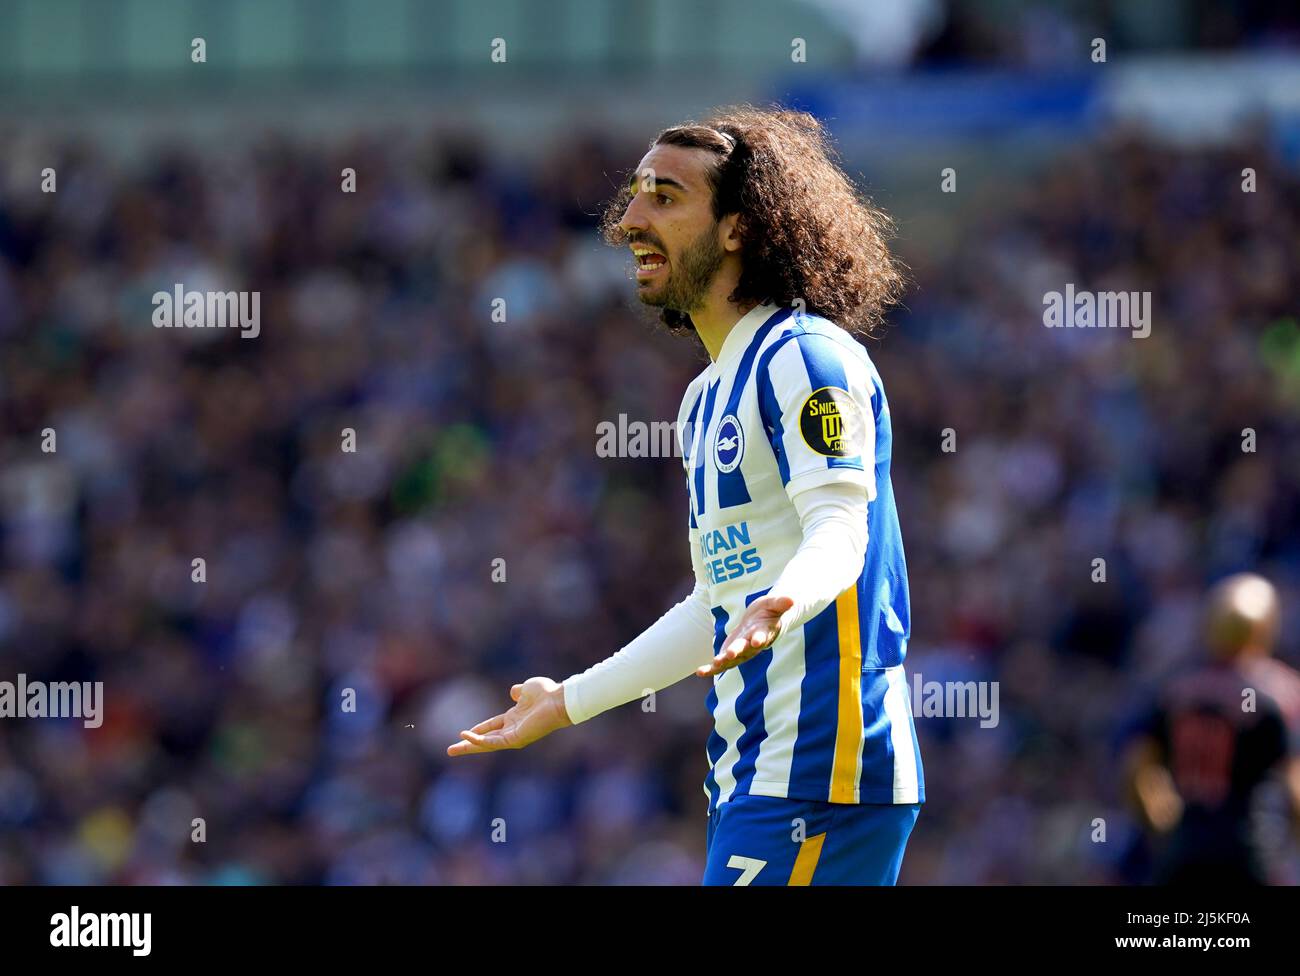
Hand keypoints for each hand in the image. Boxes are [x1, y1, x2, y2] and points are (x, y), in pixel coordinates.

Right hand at [446, 676, 572, 755]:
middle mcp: (513, 729)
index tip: (463, 733)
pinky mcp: (515, 739)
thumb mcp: (527, 689)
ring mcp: (514, 736)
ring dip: (469, 747)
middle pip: (486, 740)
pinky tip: (467, 737)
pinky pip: (493, 742)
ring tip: (452, 750)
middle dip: (469, 745)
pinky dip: (480, 740)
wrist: (558, 700)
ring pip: (486, 744)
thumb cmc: (547, 693)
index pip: (491, 726)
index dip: (478, 730)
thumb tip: (513, 692)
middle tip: (451, 751)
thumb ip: (518, 691)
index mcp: (514, 718)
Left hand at [696, 594, 794, 677]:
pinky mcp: (730, 654)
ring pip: (732, 660)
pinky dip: (710, 670)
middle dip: (737, 651)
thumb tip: (792, 599)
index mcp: (763, 632)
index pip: (762, 636)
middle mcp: (752, 645)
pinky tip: (699, 672)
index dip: (760, 638)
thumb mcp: (773, 604)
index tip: (757, 641)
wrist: (760, 622)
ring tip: (714, 664)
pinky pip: (721, 664)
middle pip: (745, 649)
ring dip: (723, 662)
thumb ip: (780, 603)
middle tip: (731, 654)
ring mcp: (741, 652)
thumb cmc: (768, 612)